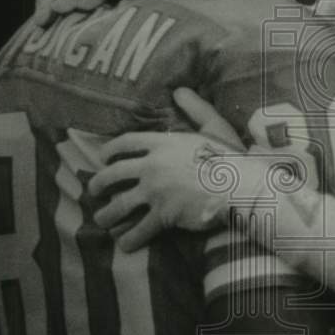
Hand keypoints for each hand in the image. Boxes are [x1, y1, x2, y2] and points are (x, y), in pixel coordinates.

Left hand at [89, 88, 247, 250]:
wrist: (241, 186)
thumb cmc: (231, 157)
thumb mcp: (215, 126)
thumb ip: (196, 108)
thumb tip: (180, 90)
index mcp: (163, 143)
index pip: (126, 143)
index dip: (110, 150)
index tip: (102, 158)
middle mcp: (153, 165)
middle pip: (113, 174)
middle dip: (98, 184)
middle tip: (93, 191)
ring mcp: (156, 191)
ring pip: (119, 205)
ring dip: (106, 215)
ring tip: (102, 221)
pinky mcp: (163, 215)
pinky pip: (139, 230)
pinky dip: (130, 240)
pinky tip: (125, 244)